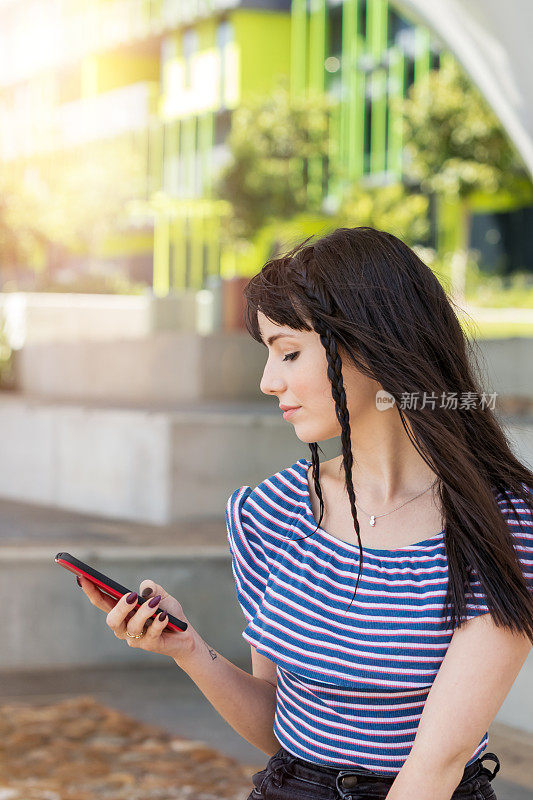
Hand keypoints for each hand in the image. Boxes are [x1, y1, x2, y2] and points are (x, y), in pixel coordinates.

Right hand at [77, 576, 196, 662]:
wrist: (184, 634)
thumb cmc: (167, 612)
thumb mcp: (160, 595)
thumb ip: (151, 588)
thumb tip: (144, 590)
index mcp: (122, 612)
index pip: (102, 601)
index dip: (91, 590)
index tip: (82, 577)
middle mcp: (124, 626)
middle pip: (112, 620)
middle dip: (120, 608)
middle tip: (132, 596)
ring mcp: (135, 638)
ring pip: (132, 626)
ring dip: (144, 613)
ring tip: (155, 604)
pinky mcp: (149, 645)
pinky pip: (151, 634)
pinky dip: (158, 622)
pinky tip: (164, 616)